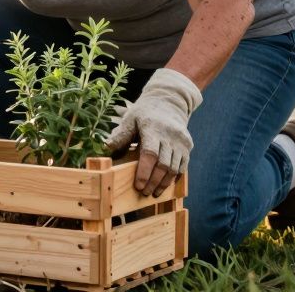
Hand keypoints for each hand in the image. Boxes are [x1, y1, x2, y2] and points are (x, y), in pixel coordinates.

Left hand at [103, 68, 201, 196]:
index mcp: (153, 128)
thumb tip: (106, 147)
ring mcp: (181, 141)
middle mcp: (170, 135)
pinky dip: (174, 177)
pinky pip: (183, 166)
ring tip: (154, 192)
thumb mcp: (130, 118)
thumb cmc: (144, 112)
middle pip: (163, 164)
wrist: (169, 101)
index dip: (144, 172)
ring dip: (164, 183)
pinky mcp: (188, 145)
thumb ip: (121, 134)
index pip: (150, 154)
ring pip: (174, 168)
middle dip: (153, 181)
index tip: (138, 185)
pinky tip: (165, 184)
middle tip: (144, 192)